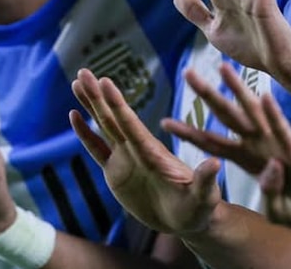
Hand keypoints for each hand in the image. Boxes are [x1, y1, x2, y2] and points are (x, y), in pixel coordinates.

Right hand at [69, 69, 220, 235]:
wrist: (188, 219)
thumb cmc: (200, 207)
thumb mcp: (204, 196)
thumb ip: (205, 180)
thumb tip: (216, 164)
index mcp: (153, 153)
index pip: (131, 125)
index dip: (117, 104)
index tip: (105, 82)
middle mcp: (137, 149)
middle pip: (113, 118)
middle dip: (98, 96)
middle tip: (83, 72)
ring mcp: (125, 158)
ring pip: (103, 126)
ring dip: (91, 105)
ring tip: (77, 82)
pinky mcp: (116, 171)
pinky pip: (96, 149)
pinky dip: (84, 133)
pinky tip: (74, 116)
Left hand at [163, 64, 290, 228]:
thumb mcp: (282, 212)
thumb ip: (270, 197)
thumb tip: (267, 173)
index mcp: (250, 159)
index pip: (213, 143)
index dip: (189, 133)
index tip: (164, 122)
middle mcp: (260, 145)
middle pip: (227, 116)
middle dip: (207, 95)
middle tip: (187, 73)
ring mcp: (279, 144)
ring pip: (253, 111)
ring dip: (237, 89)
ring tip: (222, 67)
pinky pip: (283, 129)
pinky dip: (273, 114)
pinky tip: (264, 95)